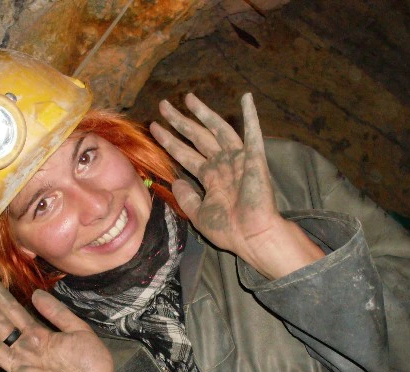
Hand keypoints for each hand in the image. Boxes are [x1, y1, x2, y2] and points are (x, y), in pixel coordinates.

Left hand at [150, 93, 322, 278]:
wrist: (252, 237)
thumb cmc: (229, 230)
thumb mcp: (199, 214)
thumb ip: (187, 197)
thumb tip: (175, 182)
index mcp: (210, 177)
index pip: (185, 154)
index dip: (170, 140)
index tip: (154, 126)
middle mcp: (223, 164)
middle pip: (197, 137)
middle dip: (180, 121)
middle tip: (164, 105)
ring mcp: (239, 160)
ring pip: (218, 130)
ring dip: (204, 114)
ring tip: (189, 98)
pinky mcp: (254, 159)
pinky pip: (253, 134)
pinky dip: (251, 116)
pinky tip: (246, 98)